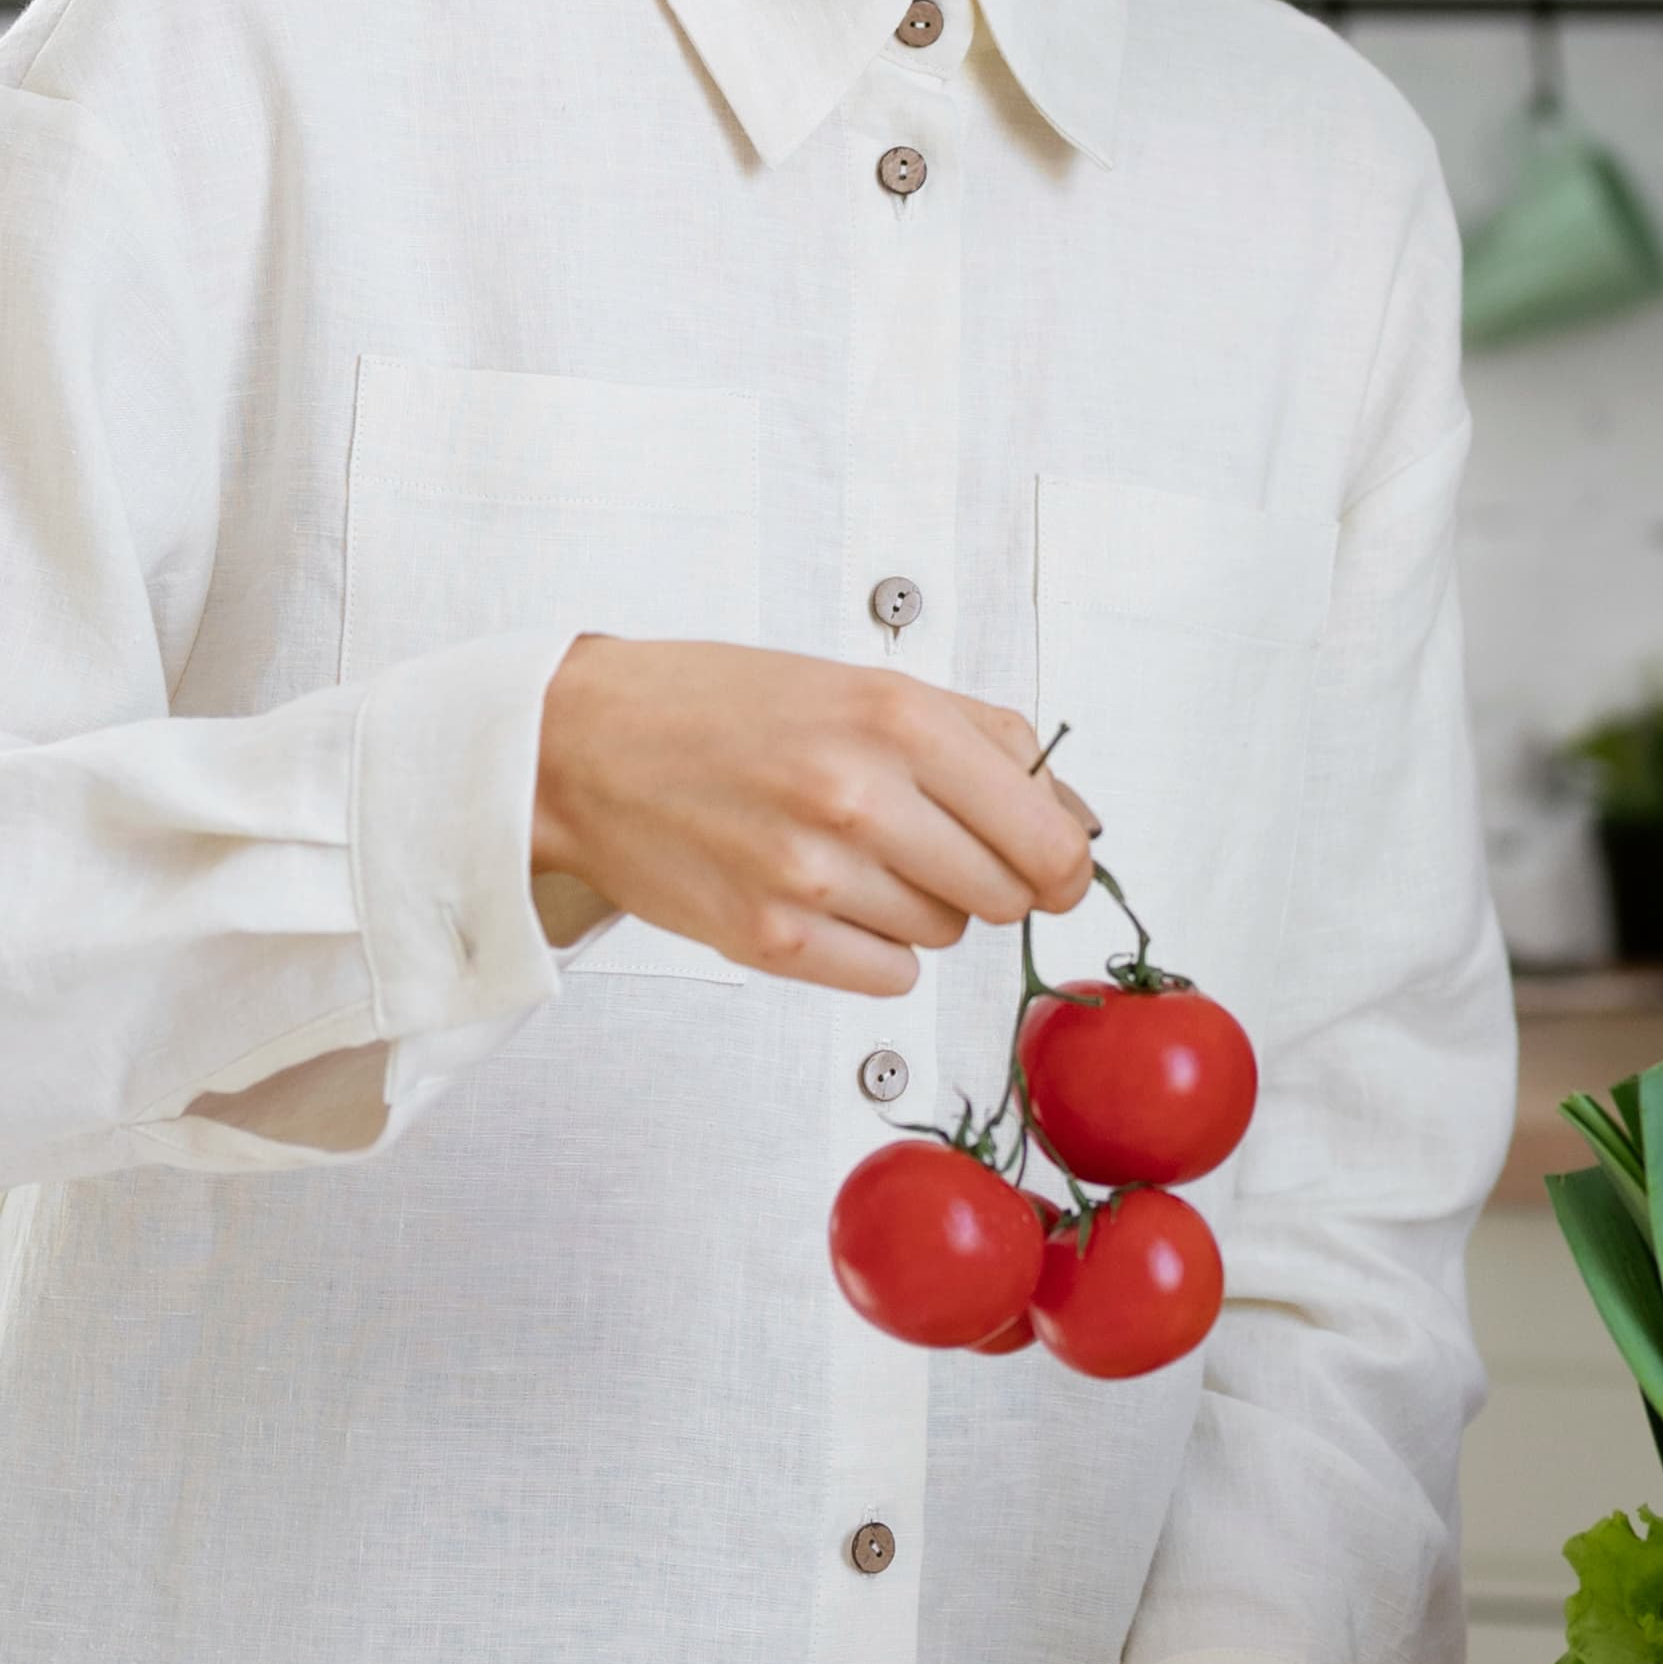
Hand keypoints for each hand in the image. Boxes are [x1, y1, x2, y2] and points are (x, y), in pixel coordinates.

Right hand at [530, 642, 1092, 993]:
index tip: (1056, 868)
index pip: (1047, 835)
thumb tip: (1077, 820)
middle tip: (931, 846)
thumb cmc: (720, 709)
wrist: (584, 744)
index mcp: (897, 718)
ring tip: (851, 854)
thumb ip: (986, 744)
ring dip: (919, 906)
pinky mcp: (771, 939)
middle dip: (988, 880)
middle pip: (1005, 894)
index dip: (1065, 864)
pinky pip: (888, 976)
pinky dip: (873, 949)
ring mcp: (813, 874)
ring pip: (945, 935)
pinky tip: (825, 898)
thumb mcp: (866, 687)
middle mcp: (859, 794)